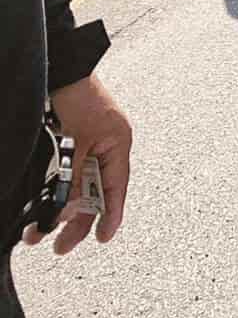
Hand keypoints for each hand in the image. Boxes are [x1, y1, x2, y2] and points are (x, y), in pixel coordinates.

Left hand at [23, 74, 131, 253]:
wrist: (60, 71)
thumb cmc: (77, 97)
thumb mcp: (75, 144)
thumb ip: (73, 180)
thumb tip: (68, 211)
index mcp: (118, 144)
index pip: (116, 187)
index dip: (111, 215)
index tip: (103, 238)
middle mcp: (105, 147)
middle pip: (94, 193)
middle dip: (76, 220)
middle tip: (60, 245)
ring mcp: (88, 145)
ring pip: (76, 187)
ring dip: (59, 208)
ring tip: (39, 231)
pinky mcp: (70, 142)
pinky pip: (64, 176)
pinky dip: (54, 192)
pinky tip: (41, 206)